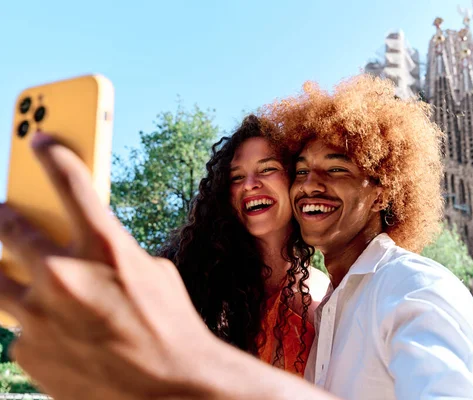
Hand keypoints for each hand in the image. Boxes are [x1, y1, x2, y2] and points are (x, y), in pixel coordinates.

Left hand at [0, 133, 215, 398]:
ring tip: (13, 267)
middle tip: (5, 210)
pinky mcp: (28, 349)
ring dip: (4, 266)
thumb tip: (81, 245)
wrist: (170, 389)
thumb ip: (112, 252)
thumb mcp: (153, 272)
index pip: (71, 181)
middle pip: (10, 224)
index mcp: (106, 247)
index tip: (36, 139)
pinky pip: (19, 327)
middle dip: (6, 213)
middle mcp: (65, 274)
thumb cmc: (171, 325)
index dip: (51, 153)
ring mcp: (40, 314)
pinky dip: (35, 324)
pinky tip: (60, 333)